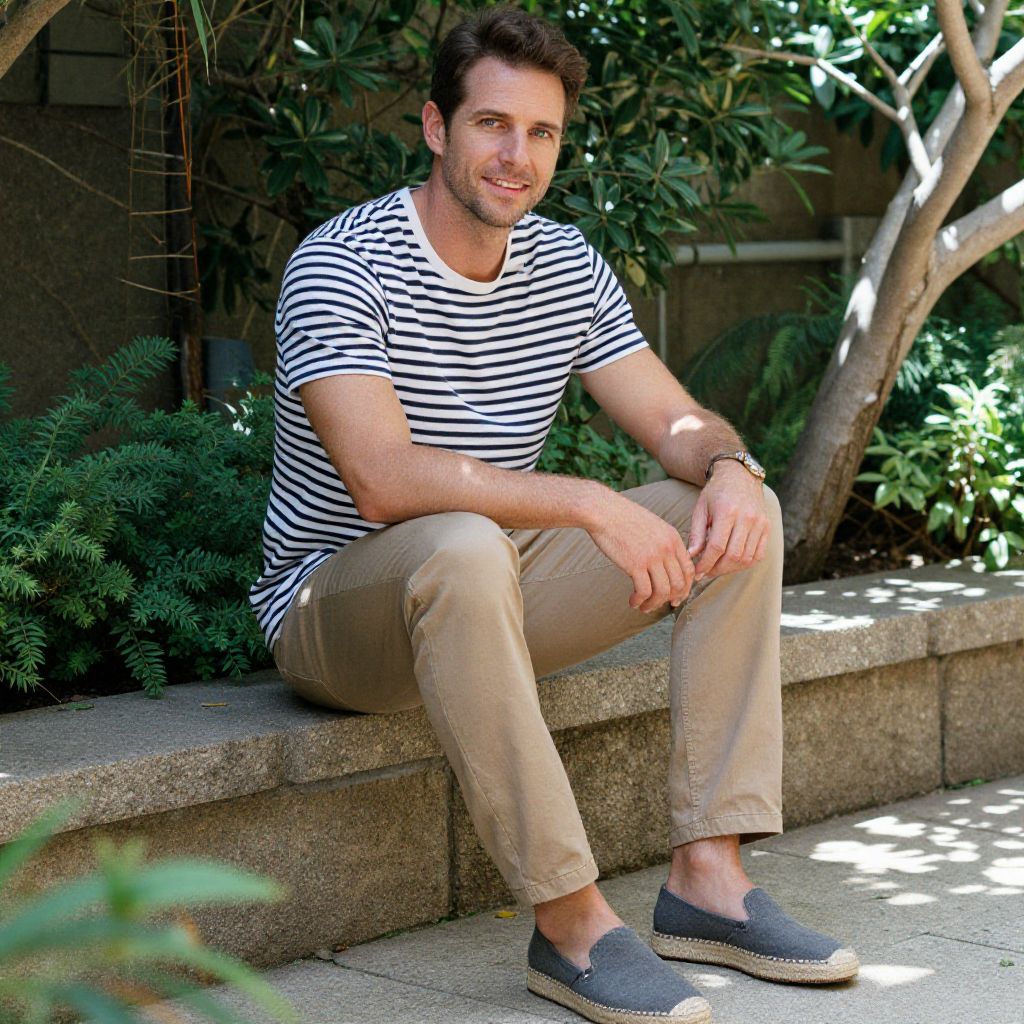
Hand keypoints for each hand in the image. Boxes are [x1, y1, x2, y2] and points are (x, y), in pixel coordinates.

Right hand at [586, 492, 694, 612]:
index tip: (677, 596)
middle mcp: (667, 548)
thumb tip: (664, 565)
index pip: (688, 569)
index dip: (685, 587)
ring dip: (654, 604)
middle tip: (662, 605)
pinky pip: (644, 591)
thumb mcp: (653, 525)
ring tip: (644, 607)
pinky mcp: (635, 564)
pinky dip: (639, 601)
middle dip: (672, 598)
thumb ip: (663, 542)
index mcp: (673, 537)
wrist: (604, 511)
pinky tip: (633, 602)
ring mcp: (652, 557)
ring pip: (662, 591)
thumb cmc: (623, 517)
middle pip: (678, 583)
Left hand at [687, 461, 770, 580]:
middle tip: (705, 573)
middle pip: (733, 556)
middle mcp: (747, 518)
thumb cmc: (715, 493)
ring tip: (717, 568)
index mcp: (727, 512)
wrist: (739, 475)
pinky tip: (733, 563)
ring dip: (730, 569)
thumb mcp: (701, 509)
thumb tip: (691, 556)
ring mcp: (760, 523)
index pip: (717, 547)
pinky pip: (758, 554)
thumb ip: (696, 533)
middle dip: (717, 569)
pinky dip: (745, 563)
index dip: (705, 564)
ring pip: (746, 558)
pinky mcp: (767, 527)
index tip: (696, 572)